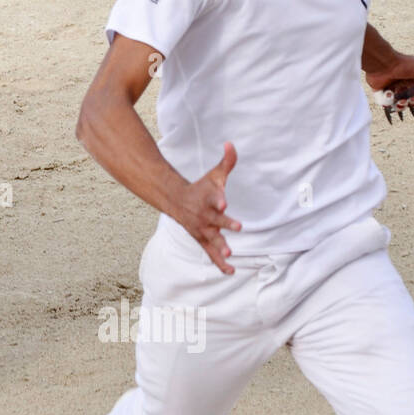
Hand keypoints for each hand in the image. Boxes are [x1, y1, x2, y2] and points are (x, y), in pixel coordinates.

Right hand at [172, 142, 241, 274]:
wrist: (176, 201)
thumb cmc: (201, 188)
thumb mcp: (214, 175)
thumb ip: (227, 162)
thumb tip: (232, 143)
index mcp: (208, 198)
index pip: (215, 198)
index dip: (219, 199)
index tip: (224, 202)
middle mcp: (204, 215)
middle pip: (216, 220)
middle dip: (225, 224)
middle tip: (237, 227)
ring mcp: (202, 229)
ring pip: (212, 239)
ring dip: (220, 246)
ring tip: (229, 253)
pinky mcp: (202, 239)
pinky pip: (211, 252)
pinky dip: (220, 262)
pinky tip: (231, 271)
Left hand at [365, 54, 413, 122]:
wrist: (384, 64)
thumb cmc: (406, 65)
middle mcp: (404, 86)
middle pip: (408, 103)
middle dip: (408, 103)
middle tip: (405, 98)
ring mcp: (392, 88)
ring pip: (396, 105)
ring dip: (398, 104)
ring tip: (397, 97)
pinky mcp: (380, 91)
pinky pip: (384, 102)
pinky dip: (386, 99)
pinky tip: (387, 92)